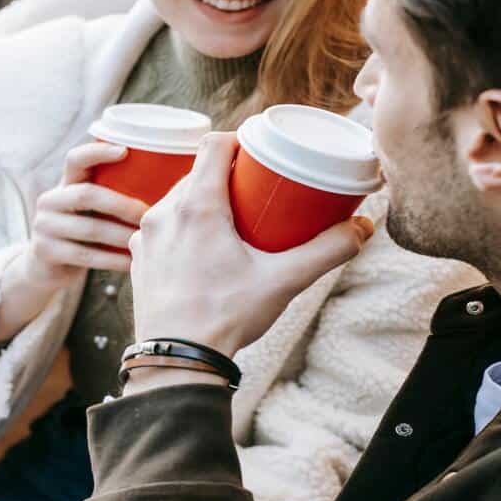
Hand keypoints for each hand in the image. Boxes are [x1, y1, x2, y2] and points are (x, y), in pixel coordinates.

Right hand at [18, 142, 150, 288]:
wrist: (46, 270)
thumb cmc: (83, 236)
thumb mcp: (91, 212)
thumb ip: (111, 197)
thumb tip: (161, 187)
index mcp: (65, 184)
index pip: (76, 159)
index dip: (97, 152)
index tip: (124, 151)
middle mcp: (50, 200)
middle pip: (87, 195)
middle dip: (122, 205)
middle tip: (149, 215)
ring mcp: (44, 226)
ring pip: (90, 229)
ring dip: (122, 235)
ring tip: (146, 240)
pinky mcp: (45, 251)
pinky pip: (86, 255)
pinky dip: (113, 260)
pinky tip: (133, 263)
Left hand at [129, 132, 373, 357]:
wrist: (177, 360)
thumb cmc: (226, 317)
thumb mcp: (284, 281)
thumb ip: (327, 251)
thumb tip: (362, 228)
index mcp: (197, 206)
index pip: (214, 144)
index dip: (239, 140)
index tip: (259, 154)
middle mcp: (164, 212)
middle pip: (196, 172)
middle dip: (226, 174)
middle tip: (255, 190)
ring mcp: (146, 236)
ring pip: (177, 199)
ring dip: (202, 200)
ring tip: (231, 219)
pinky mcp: (139, 258)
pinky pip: (163, 227)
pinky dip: (183, 227)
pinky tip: (201, 247)